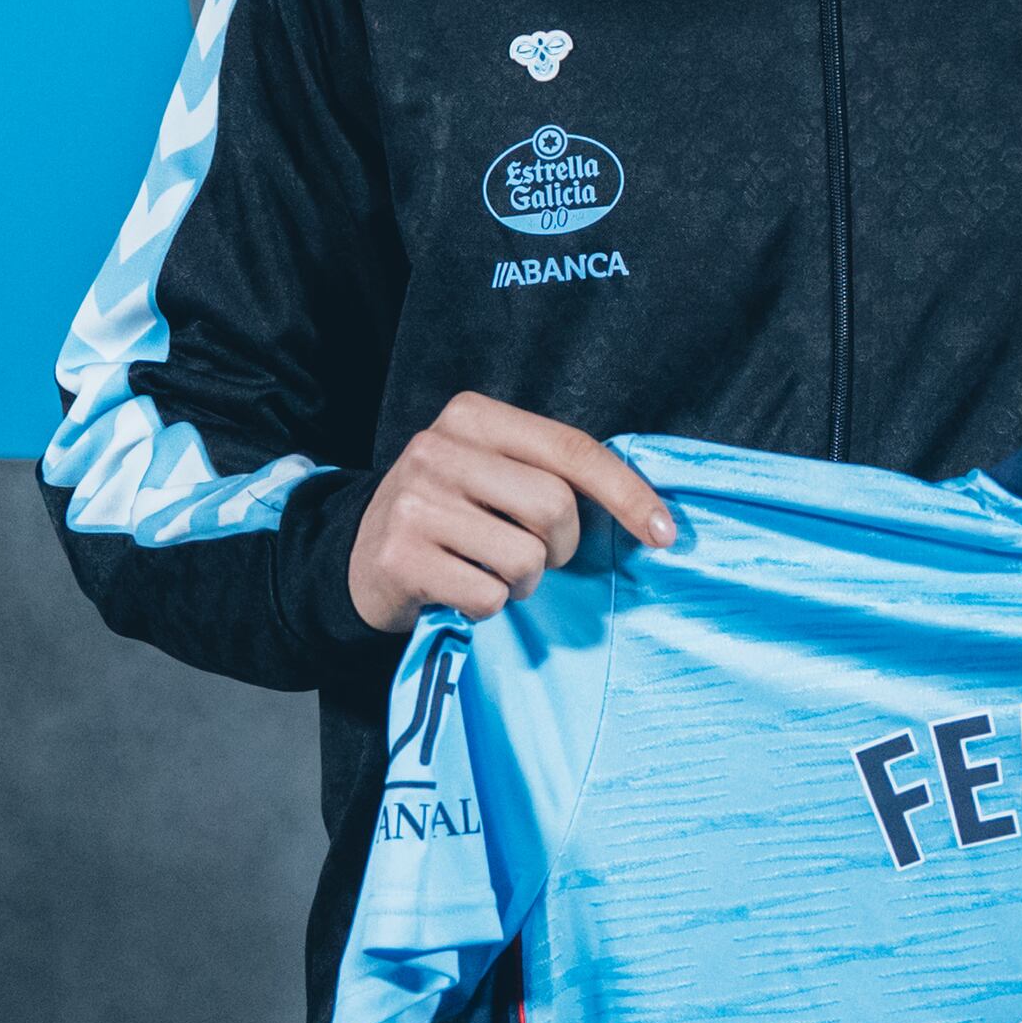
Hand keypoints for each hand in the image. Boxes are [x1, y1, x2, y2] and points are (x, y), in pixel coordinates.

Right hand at [345, 391, 676, 627]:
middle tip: (533, 556)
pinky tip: (457, 588)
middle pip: (555, 507)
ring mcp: (415, 501)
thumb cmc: (450, 515)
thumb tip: (649, 512)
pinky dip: (488, 606)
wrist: (357, 557)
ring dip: (522, 582)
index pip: (570, 450)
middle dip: (560, 547)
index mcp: (472, 416)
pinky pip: (488, 596)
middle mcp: (438, 448)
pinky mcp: (400, 555)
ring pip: (525, 559)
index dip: (626, 493)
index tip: (664, 533)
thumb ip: (551, 474)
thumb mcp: (492, 472)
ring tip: (489, 571)